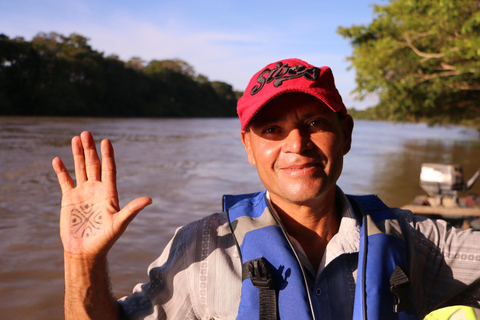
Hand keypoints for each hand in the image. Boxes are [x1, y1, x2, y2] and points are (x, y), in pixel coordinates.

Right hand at [53, 131, 151, 258]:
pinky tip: (57, 159)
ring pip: (80, 169)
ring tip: (75, 138)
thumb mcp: (120, 223)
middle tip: (86, 133)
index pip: (109, 169)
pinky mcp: (69, 199)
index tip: (106, 141)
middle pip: (94, 165)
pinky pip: (65, 181)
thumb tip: (149, 199)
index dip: (108, 155)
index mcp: (109, 193)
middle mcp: (96, 189)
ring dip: (77, 154)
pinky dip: (61, 171)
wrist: (86, 251)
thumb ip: (132, 210)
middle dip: (90, 149)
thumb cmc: (105, 239)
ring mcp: (83, 193)